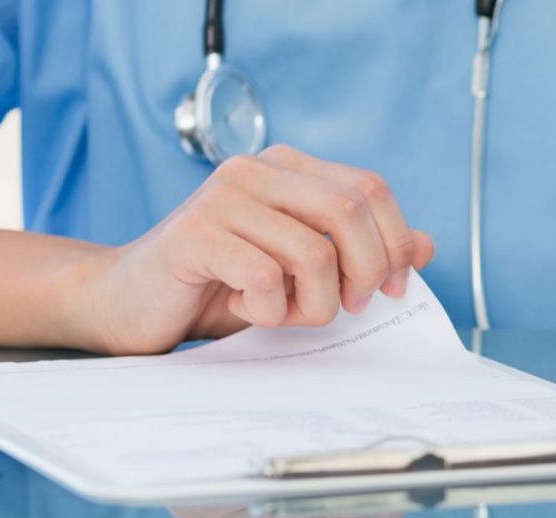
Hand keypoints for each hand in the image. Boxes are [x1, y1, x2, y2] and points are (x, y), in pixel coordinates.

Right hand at [69, 145, 435, 354]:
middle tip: (345, 307)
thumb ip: (360, 254)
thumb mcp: (302, 271)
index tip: (393, 289)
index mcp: (287, 168)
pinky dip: (268, 310)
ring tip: (282, 312)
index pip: (370, 189)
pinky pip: (267, 277)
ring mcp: (223, 197)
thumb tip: (427, 247)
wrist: (128, 304)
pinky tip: (243, 307)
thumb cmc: (219, 287)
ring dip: (313, 303)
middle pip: (351, 211)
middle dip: (366, 272)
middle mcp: (256, 169)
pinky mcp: (195, 234)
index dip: (395, 242)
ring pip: (315, 252)